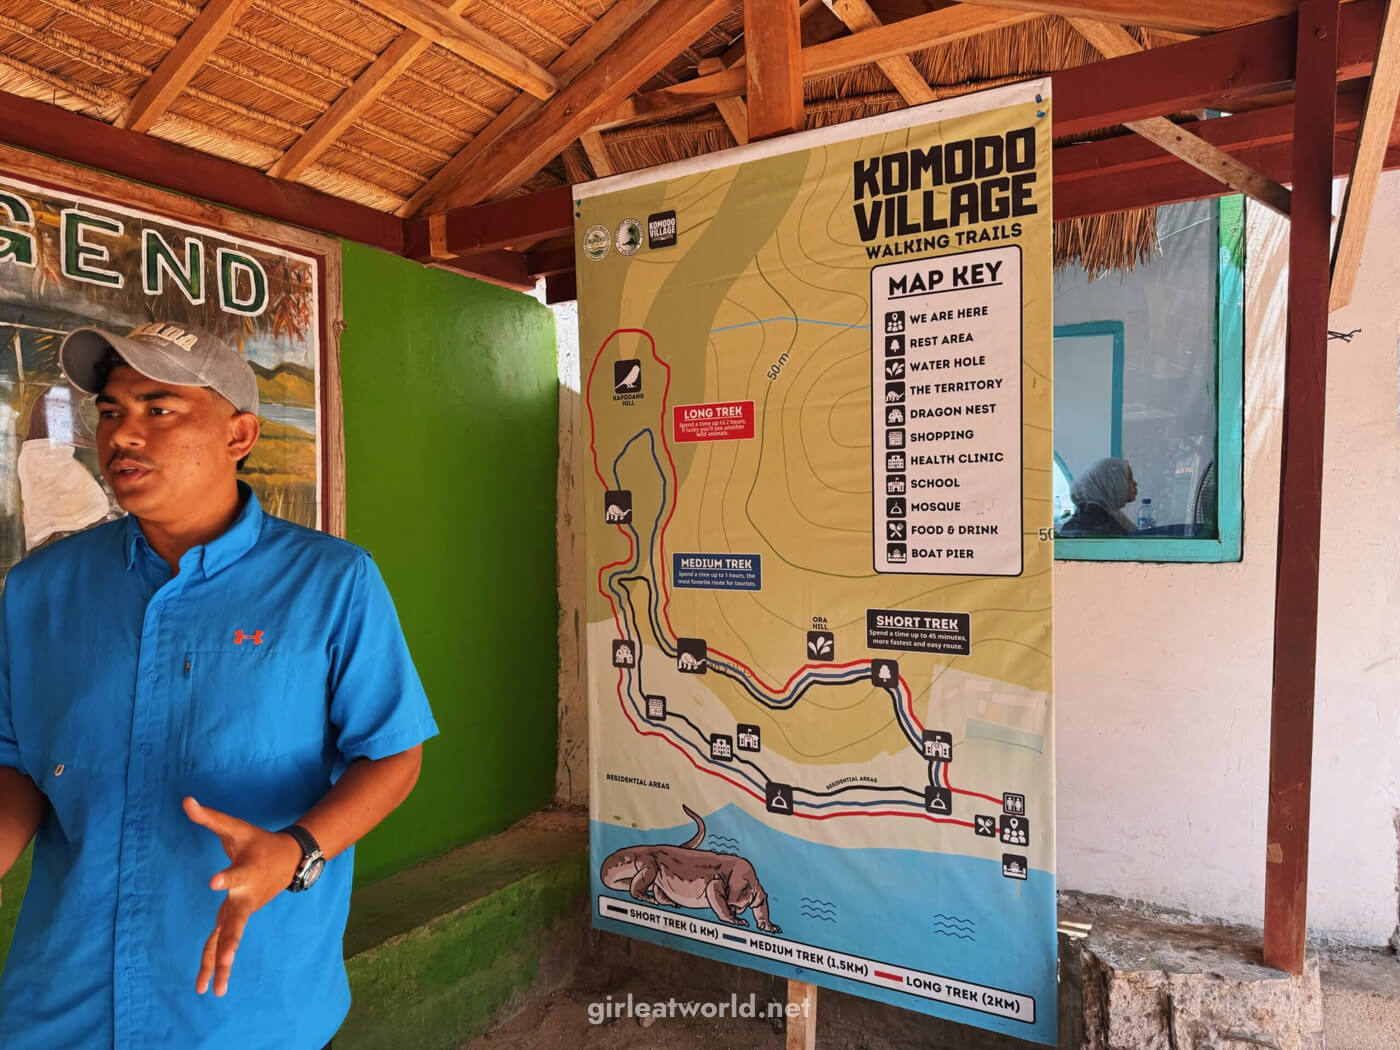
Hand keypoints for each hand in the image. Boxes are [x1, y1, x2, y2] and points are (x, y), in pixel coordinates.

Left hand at [182, 796, 302, 996]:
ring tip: (213, 991)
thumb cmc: (258, 843)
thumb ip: (210, 818)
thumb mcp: (236, 828)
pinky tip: (207, 986)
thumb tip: (185, 801)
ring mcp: (242, 911)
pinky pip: (223, 943)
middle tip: (225, 960)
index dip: (225, 879)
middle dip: (230, 943)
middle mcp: (245, 898)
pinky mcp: (237, 919)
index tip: (213, 882)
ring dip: (222, 964)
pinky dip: (214, 963)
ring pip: (229, 940)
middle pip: (236, 923)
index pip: (234, 876)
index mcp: (246, 873)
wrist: (289, 861)